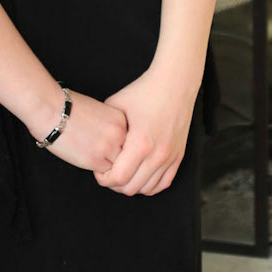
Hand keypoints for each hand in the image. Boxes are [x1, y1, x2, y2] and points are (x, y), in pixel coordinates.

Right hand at [39, 91, 126, 174]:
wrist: (50, 109)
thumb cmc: (67, 108)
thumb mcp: (98, 111)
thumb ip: (110, 126)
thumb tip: (113, 143)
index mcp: (121, 119)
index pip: (129, 140)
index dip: (116, 144)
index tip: (103, 140)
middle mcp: (119, 134)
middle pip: (126, 155)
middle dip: (114, 155)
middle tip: (97, 150)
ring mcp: (109, 148)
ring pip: (117, 167)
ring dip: (106, 164)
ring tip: (91, 153)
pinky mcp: (96, 160)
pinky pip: (104, 174)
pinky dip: (96, 170)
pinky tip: (85, 157)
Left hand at [97, 62, 198, 196]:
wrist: (175, 83)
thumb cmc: (145, 91)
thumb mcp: (116, 106)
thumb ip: (105, 127)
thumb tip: (93, 140)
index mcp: (140, 143)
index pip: (119, 178)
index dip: (104, 179)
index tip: (99, 171)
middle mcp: (157, 154)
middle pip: (131, 188)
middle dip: (115, 184)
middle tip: (108, 174)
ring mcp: (170, 156)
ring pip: (148, 189)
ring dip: (132, 186)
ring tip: (123, 175)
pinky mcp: (179, 155)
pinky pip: (164, 183)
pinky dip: (150, 185)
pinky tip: (140, 177)